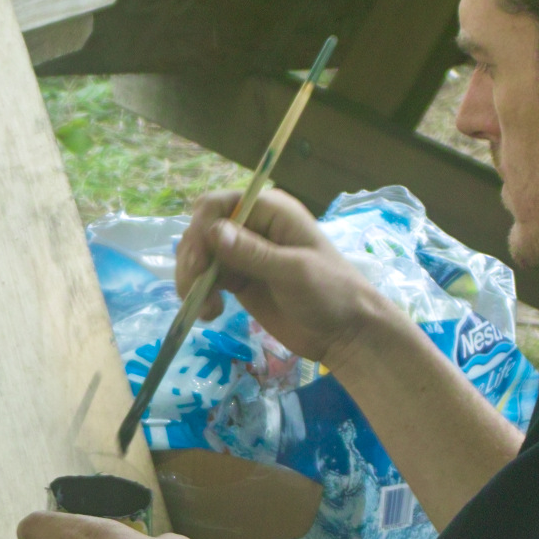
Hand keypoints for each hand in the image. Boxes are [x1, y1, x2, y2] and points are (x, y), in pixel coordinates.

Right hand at [178, 187, 391, 367]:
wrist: (345, 333)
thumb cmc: (331, 293)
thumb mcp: (293, 271)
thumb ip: (253, 253)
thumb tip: (212, 232)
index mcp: (270, 211)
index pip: (217, 205)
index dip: (201, 229)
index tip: (200, 263)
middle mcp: (252, 227)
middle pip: (201, 231)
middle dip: (193, 260)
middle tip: (196, 291)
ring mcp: (243, 254)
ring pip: (199, 257)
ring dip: (192, 281)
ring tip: (206, 309)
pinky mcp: (239, 280)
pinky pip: (207, 280)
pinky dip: (200, 294)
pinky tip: (210, 313)